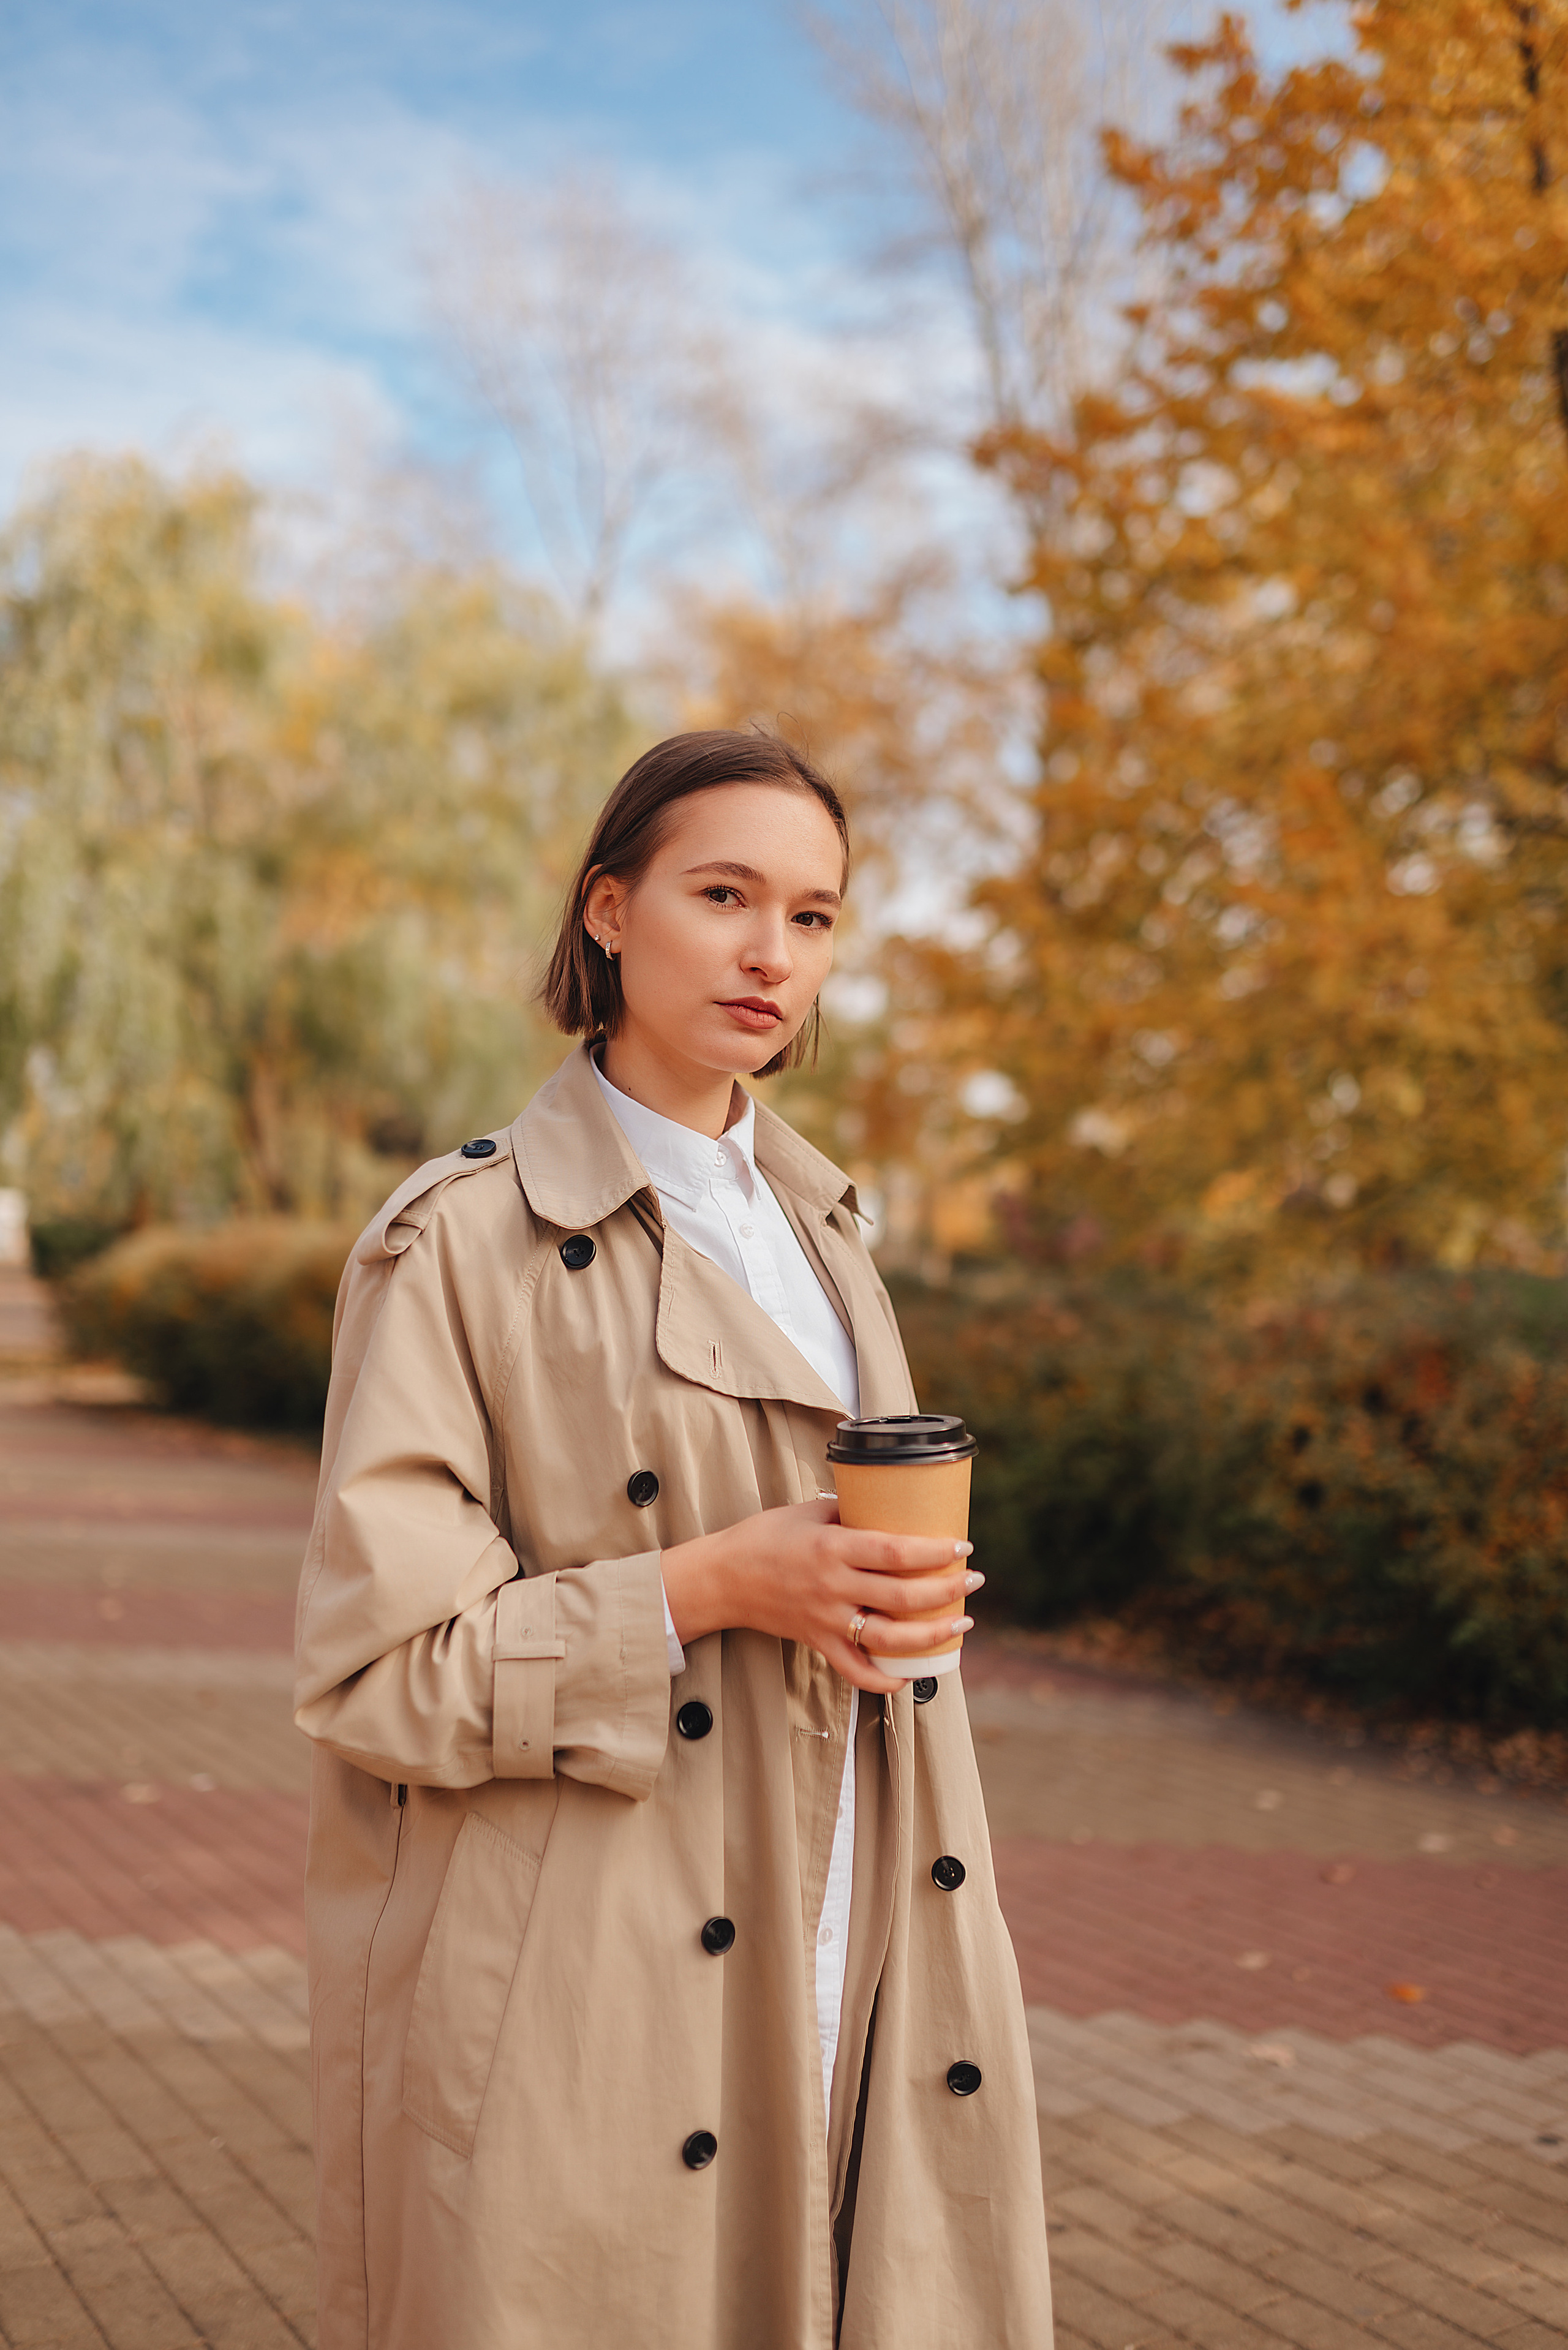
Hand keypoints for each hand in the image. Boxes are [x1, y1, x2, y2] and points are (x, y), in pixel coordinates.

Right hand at [659, 1497, 979, 1693]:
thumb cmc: (767, 1536)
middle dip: (947, 1591)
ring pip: (889, 1639)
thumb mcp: (810, 1511)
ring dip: (932, 1634)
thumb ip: (852, 1511)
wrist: (724, 1577)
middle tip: (973, 1581)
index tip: (962, 1547)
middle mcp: (833, 1587)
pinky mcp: (818, 1643)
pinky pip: (855, 1671)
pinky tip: (908, 1676)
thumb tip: (893, 1507)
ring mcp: (826, 1620)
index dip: (935, 1553)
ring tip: (960, 1623)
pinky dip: (883, 1680)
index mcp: (833, 1548)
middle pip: (903, 1597)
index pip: (896, 1553)